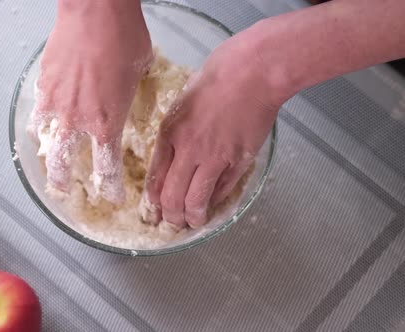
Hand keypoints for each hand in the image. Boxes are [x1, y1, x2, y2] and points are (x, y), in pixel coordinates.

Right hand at [29, 1, 151, 203]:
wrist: (95, 10)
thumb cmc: (124, 37)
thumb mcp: (140, 72)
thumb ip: (134, 92)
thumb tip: (132, 92)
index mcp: (107, 122)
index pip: (106, 168)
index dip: (108, 187)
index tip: (111, 196)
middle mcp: (77, 120)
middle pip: (62, 165)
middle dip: (61, 183)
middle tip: (62, 190)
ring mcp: (55, 103)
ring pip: (43, 139)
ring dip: (45, 151)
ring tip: (47, 154)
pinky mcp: (42, 84)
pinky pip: (37, 110)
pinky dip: (40, 119)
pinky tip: (44, 118)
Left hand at [141, 33, 280, 227]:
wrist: (253, 71)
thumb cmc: (217, 78)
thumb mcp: (182, 103)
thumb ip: (175, 133)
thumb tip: (172, 158)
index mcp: (170, 133)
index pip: (154, 178)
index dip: (153, 201)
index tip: (153, 211)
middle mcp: (188, 149)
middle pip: (173, 196)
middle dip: (171, 216)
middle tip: (172, 222)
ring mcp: (215, 157)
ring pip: (197, 200)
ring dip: (193, 217)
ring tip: (193, 222)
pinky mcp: (239, 160)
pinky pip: (223, 190)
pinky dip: (216, 201)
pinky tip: (213, 204)